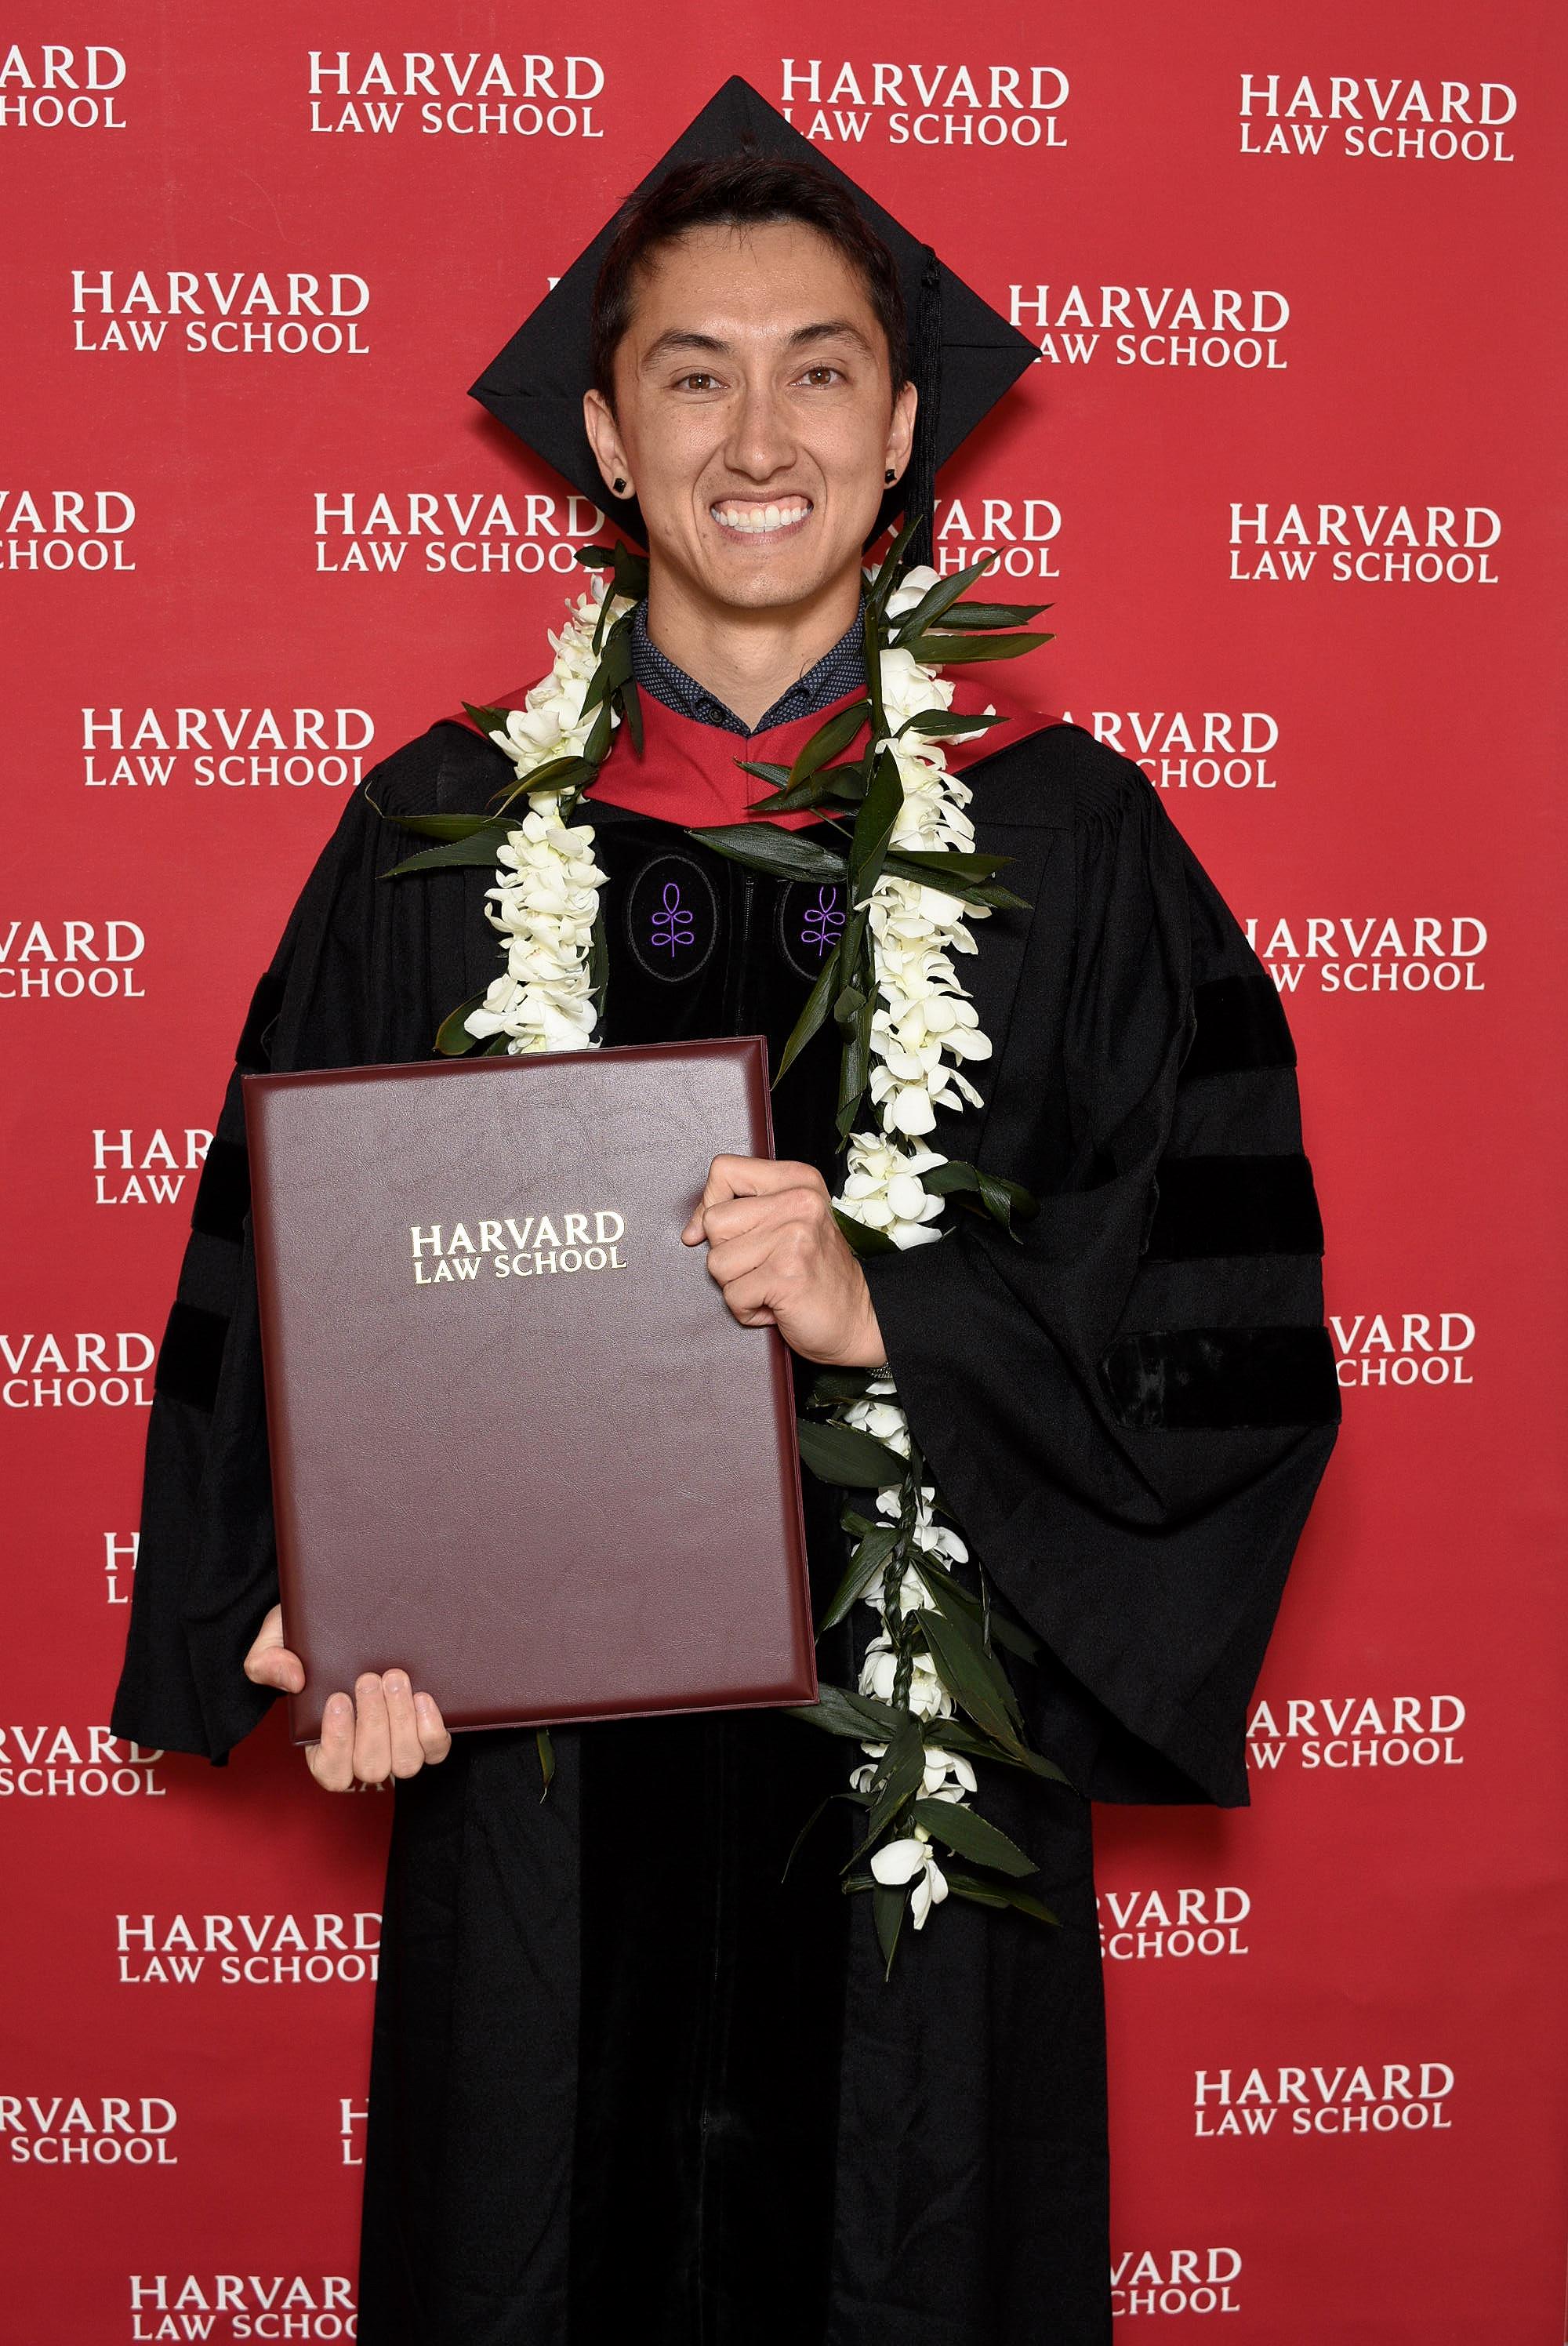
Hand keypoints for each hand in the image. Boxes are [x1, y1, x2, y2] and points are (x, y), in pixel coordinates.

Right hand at [242, 1603, 452, 1790]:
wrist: (347, 1623)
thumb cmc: (308, 1643)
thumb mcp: (276, 1642)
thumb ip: (267, 1661)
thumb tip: (292, 1679)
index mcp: (323, 1746)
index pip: (331, 1771)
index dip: (338, 1744)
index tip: (338, 1699)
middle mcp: (363, 1755)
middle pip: (372, 1767)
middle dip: (372, 1723)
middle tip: (369, 1679)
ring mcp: (397, 1747)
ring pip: (405, 1762)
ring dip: (402, 1721)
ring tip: (394, 1679)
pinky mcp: (426, 1734)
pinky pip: (436, 1749)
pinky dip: (431, 1727)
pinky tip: (422, 1696)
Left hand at [680, 1155, 886, 1366]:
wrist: (860, 1319)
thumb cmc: (814, 1274)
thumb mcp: (783, 1224)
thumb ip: (738, 1213)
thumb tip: (690, 1232)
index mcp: (797, 1181)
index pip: (724, 1170)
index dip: (710, 1204)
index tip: (725, 1233)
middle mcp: (799, 1201)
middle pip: (714, 1221)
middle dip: (727, 1254)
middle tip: (764, 1267)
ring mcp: (794, 1237)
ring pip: (717, 1263)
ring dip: (738, 1286)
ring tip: (771, 1286)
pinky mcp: (787, 1275)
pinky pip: (732, 1296)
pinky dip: (747, 1311)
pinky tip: (777, 1306)